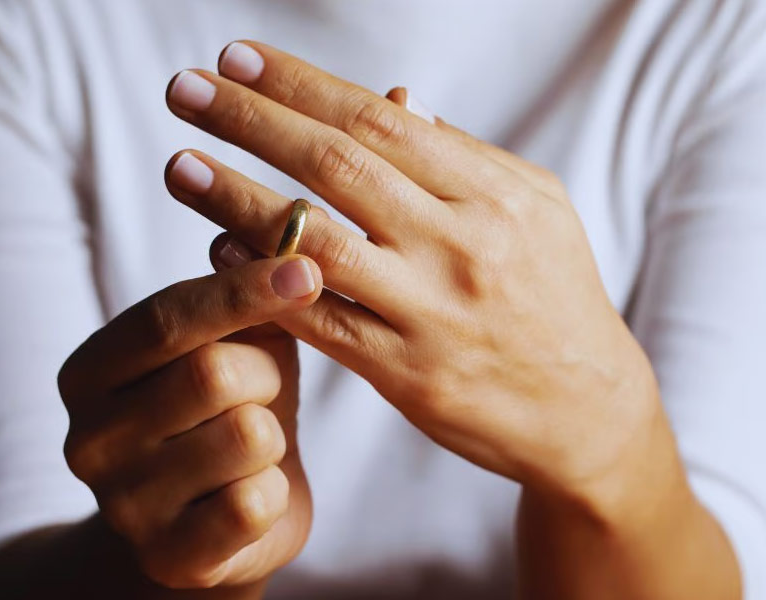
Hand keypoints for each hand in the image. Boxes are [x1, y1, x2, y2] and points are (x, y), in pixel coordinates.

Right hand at [58, 254, 321, 588]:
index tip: (307, 268)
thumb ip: (246, 294)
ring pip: (246, 435)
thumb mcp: (235, 345)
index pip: (169, 317)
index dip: (244, 290)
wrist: (218, 519)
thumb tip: (283, 226)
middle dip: (265, 375)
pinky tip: (256, 493)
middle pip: (213, 373)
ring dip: (274, 435)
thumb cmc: (229, 411)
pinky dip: (277, 489)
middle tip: (263, 389)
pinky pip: (256, 502)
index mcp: (91, 371)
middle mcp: (88, 438)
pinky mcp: (169, 557)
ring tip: (255, 446)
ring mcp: (123, 505)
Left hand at [163, 42, 669, 514]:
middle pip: (339, 169)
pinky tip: (217, 251)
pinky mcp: (406, 375)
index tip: (237, 59)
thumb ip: (463, 157)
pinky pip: (319, 322)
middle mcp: (461, 248)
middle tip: (185, 90)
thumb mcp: (536, 210)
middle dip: (253, 122)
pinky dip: (263, 284)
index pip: (381, 123)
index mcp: (494, 196)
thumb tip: (393, 101)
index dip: (302, 86)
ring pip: (315, 246)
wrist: (586, 409)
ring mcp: (431, 314)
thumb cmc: (557, 296)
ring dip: (236, 200)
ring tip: (179, 165)